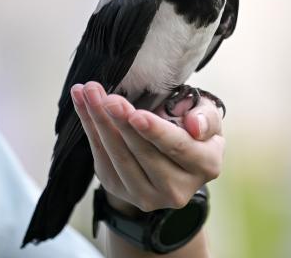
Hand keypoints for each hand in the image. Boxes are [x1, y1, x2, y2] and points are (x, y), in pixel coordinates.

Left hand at [70, 82, 224, 213]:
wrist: (174, 153)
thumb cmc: (191, 127)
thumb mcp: (207, 115)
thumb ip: (205, 117)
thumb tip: (195, 126)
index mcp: (205, 166)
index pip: (178, 147)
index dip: (155, 132)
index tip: (136, 114)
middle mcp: (178, 189)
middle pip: (144, 154)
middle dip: (122, 123)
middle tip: (106, 98)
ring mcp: (148, 196)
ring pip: (119, 158)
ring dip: (100, 123)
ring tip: (89, 93)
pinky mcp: (121, 191)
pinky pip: (103, 159)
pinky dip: (91, 130)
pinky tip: (83, 105)